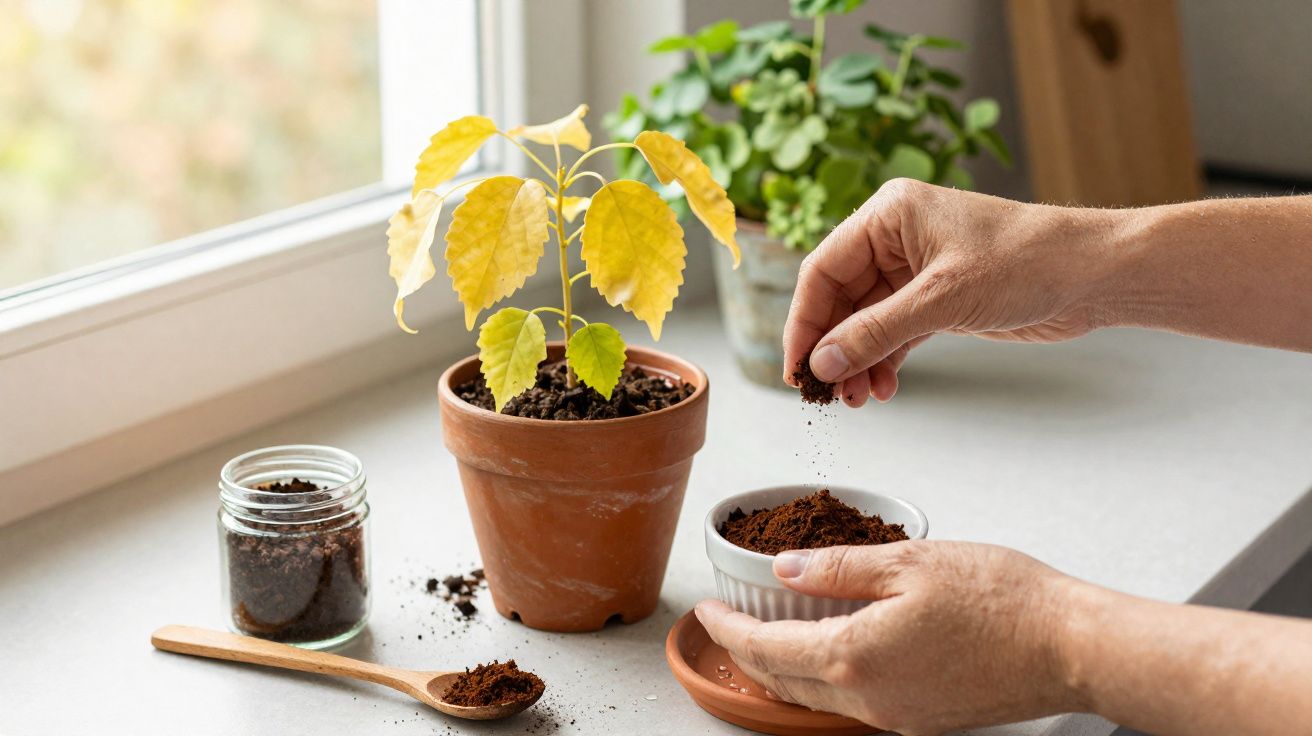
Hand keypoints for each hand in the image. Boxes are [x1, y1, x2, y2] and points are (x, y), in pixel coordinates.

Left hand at [695, 541, 1083, 734]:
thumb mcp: (909, 562)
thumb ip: (838, 568)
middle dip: (748, 655)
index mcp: (855, 656)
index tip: (707, 612)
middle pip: (784, 683)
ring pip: (817, 698)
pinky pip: (854, 705)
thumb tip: (785, 570)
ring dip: (785, 671)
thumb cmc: (1002, 599)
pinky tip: (832, 654)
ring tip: (771, 637)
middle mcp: (869, 699)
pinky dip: (826, 680)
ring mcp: (896, 717)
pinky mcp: (922, 720)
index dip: (728, 631)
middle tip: (730, 624)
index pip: (766, 651)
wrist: (1070, 647)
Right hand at [783, 179, 1118, 406]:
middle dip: (833, 349)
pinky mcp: (938, 300)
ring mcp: (916, 270)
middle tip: (827, 394)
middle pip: (840, 298)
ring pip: (865, 321)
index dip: (804, 321)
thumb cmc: (1027, 261)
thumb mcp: (942, 299)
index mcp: (888, 214)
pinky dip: (885, 361)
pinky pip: (894, 333)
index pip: (823, 269)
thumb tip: (824, 363)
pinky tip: (883, 389)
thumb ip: (877, 332)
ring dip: (859, 361)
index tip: (797, 366)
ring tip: (859, 400)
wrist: (1093, 274)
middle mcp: (896, 238)